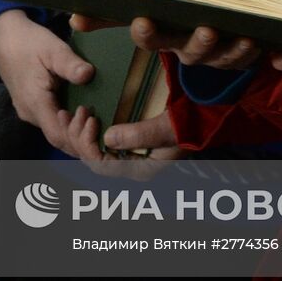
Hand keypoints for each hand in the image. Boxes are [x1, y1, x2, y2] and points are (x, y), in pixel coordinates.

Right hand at [0, 10, 93, 152]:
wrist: (3, 39)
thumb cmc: (28, 43)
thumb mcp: (52, 48)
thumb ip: (69, 64)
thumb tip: (89, 74)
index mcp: (35, 102)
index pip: (58, 136)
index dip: (79, 138)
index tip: (94, 120)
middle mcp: (31, 113)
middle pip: (59, 139)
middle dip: (81, 138)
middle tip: (96, 118)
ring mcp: (30, 112)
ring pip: (56, 133)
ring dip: (76, 131)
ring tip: (92, 115)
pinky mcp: (32, 108)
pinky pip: (52, 123)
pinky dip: (68, 124)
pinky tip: (82, 113)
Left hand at [57, 107, 185, 176]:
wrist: (205, 112)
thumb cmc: (190, 121)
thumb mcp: (167, 128)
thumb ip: (139, 135)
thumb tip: (107, 138)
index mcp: (140, 169)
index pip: (102, 167)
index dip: (89, 146)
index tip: (91, 121)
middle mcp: (131, 165)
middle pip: (93, 160)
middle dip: (80, 138)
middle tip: (79, 111)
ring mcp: (128, 153)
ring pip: (94, 150)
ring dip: (81, 132)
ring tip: (76, 111)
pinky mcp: (127, 140)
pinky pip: (100, 140)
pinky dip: (89, 129)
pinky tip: (83, 114)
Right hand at [117, 15, 260, 70]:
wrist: (223, 28)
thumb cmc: (177, 14)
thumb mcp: (147, 8)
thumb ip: (111, 13)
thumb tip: (74, 19)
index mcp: (165, 36)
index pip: (149, 37)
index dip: (145, 33)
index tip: (141, 20)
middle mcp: (186, 48)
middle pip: (182, 47)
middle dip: (184, 40)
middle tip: (187, 29)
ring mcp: (213, 54)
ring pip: (212, 54)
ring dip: (217, 45)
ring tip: (216, 30)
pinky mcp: (237, 56)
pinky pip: (242, 57)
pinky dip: (246, 50)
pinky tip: (250, 39)